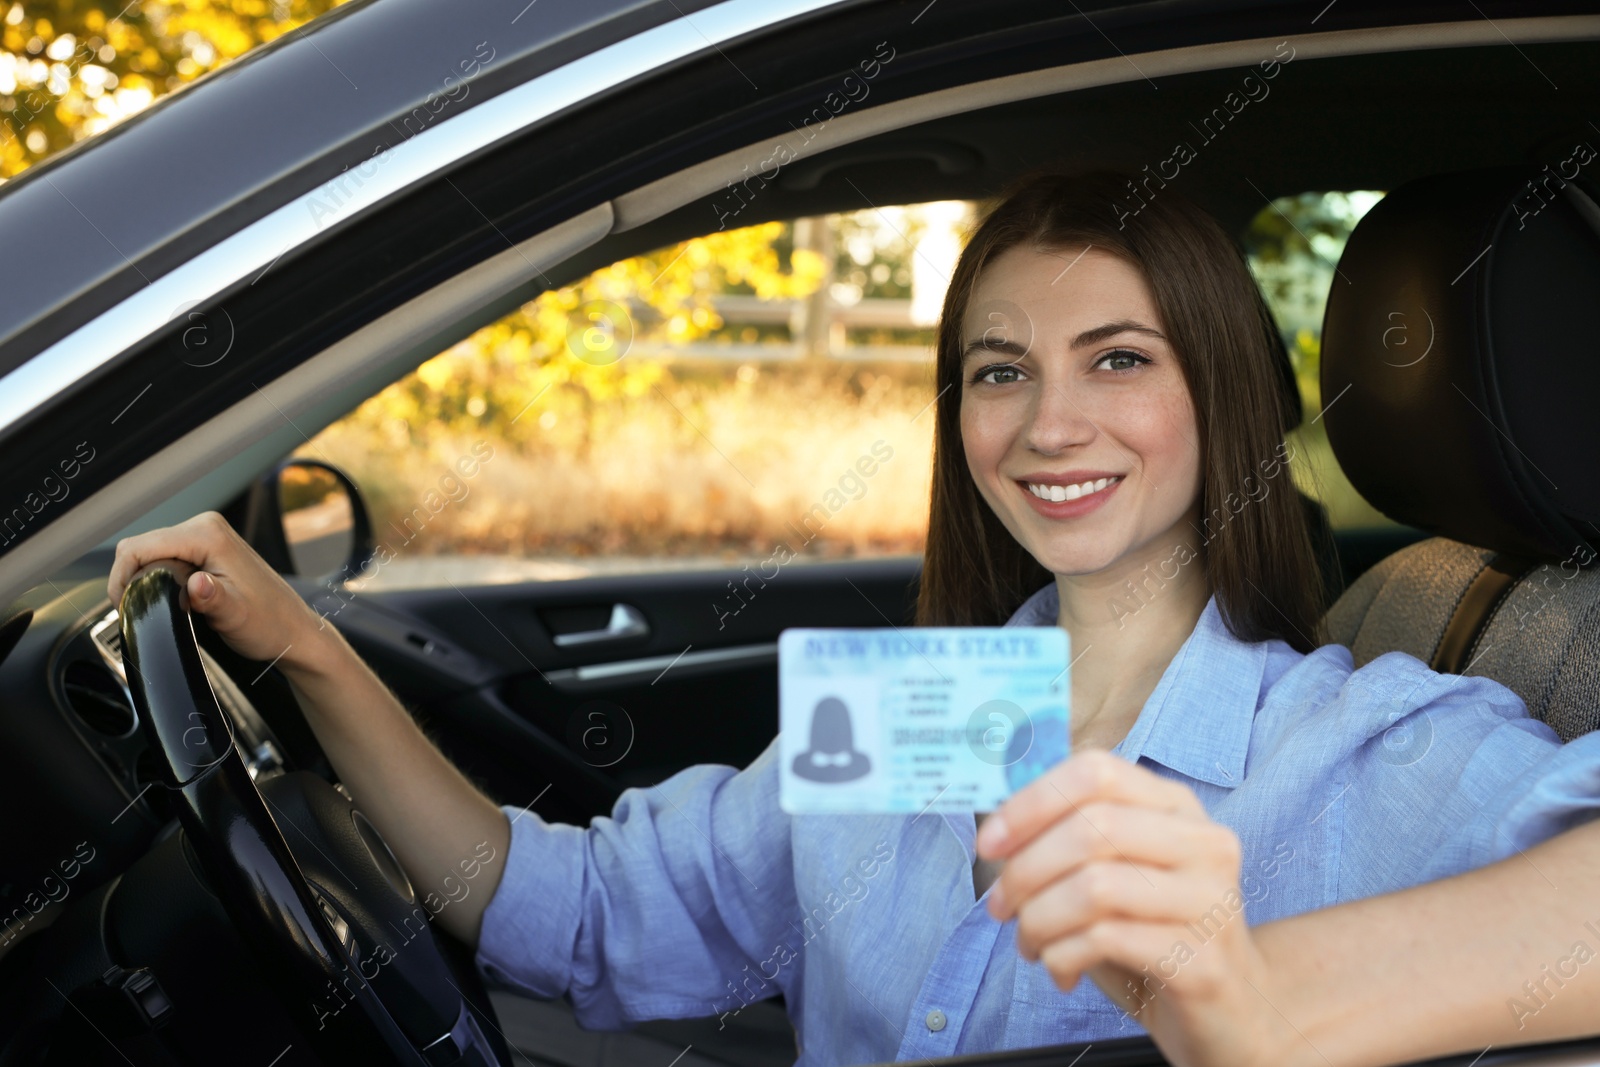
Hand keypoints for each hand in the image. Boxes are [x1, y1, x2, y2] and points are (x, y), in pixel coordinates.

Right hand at [108, 511, 334, 670]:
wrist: (292, 630)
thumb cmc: (269, 624)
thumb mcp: (235, 616)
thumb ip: (212, 598)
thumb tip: (196, 584)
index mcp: (208, 535)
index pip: (140, 546)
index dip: (122, 577)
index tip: (124, 605)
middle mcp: (205, 526)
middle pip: (141, 547)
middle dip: (135, 580)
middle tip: (148, 611)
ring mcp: (205, 535)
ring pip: (150, 554)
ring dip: (148, 581)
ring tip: (170, 607)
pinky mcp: (205, 548)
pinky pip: (165, 558)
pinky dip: (160, 580)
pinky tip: (177, 600)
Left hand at [977, 750, 1302, 1066]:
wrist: (1231, 1010)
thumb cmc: (1152, 934)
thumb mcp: (1114, 873)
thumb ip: (1068, 841)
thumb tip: (995, 830)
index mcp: (1176, 807)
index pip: (1095, 772)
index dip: (1030, 803)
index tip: (990, 843)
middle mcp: (1203, 843)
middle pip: (1090, 828)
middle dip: (1025, 870)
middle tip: (1001, 906)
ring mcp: (1210, 900)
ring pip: (1093, 886)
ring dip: (1039, 919)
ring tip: (1030, 943)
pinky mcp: (1203, 960)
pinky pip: (1106, 940)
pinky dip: (1062, 955)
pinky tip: (1061, 970)